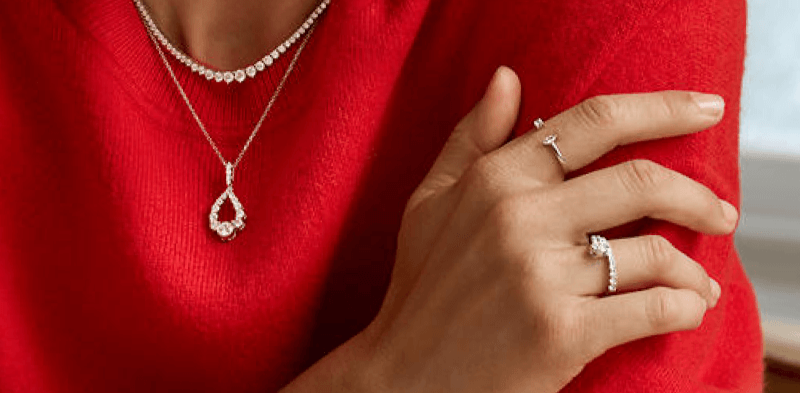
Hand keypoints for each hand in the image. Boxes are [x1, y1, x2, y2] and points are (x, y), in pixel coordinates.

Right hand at [357, 66, 734, 391]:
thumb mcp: (430, 201)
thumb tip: (507, 77)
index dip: (660, 108)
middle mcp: (519, 218)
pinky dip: (686, 307)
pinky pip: (652, 308)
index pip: (592, 122)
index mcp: (493, 179)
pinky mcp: (561, 332)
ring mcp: (540, 276)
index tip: (704, 109)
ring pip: (654, 252)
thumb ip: (472, 137)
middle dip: (697, 196)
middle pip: (640, 182)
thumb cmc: (422, 287)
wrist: (405, 376)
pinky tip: (688, 309)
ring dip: (693, 268)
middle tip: (720, 213)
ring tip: (698, 280)